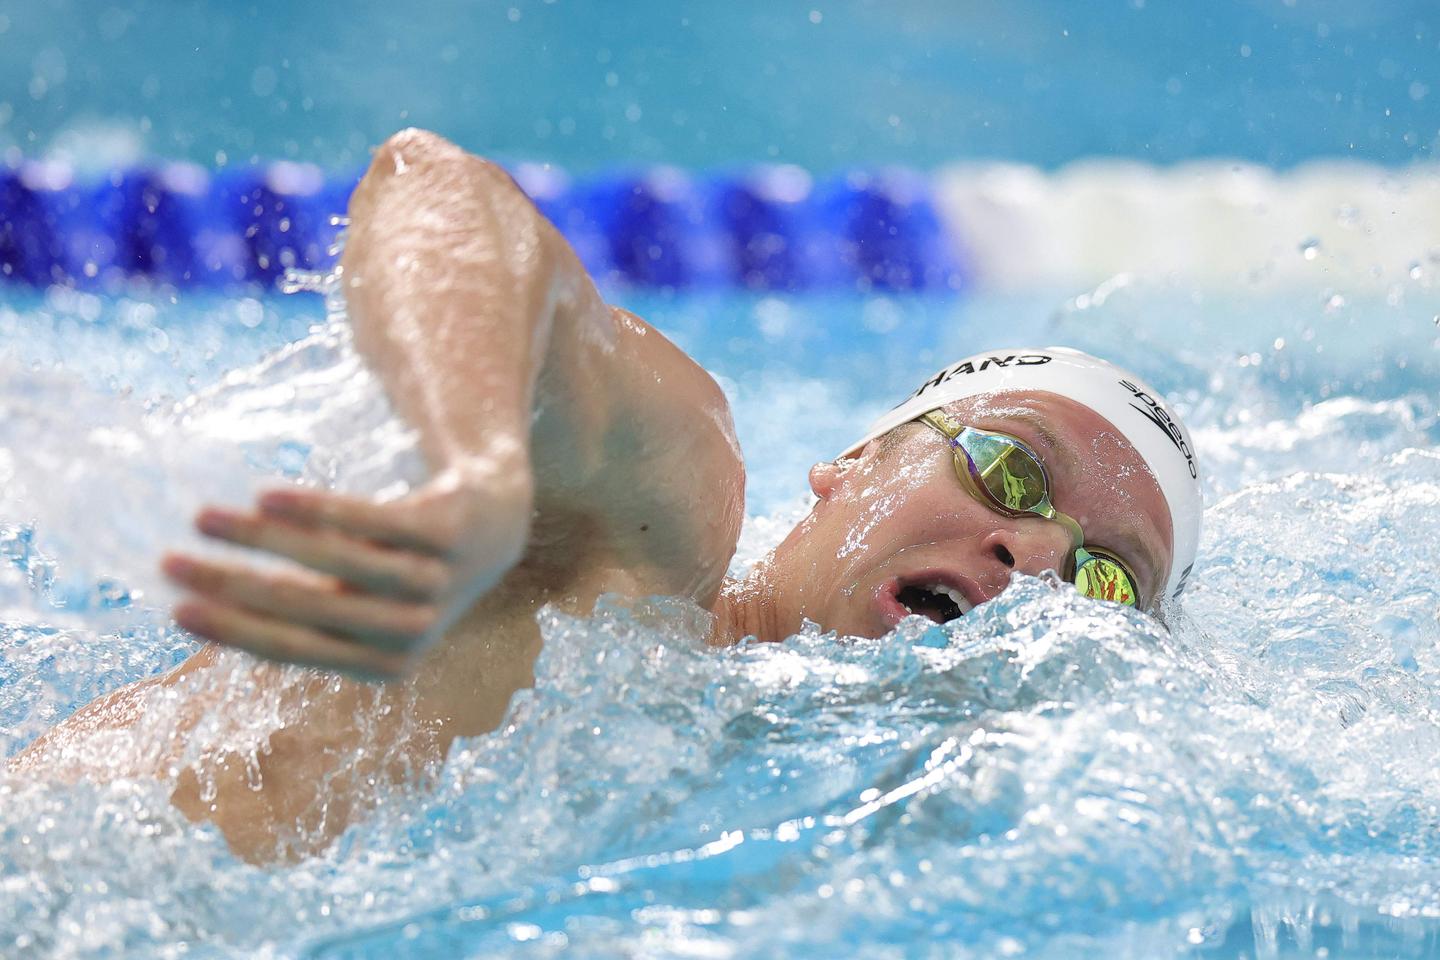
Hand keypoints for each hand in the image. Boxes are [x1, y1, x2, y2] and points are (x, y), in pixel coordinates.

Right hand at [162, 461, 532, 678]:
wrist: (495, 523)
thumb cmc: (404, 572)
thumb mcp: (358, 605)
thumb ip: (300, 615)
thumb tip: (201, 614)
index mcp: (385, 663)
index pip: (297, 650)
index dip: (234, 632)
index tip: (174, 608)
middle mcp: (414, 629)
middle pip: (310, 608)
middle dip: (233, 586)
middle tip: (169, 562)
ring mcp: (437, 580)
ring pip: (339, 563)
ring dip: (264, 541)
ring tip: (203, 518)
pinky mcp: (449, 530)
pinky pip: (376, 523)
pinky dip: (320, 511)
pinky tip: (267, 498)